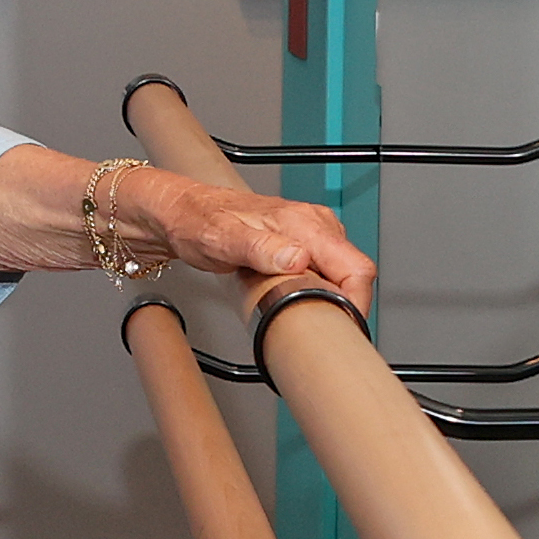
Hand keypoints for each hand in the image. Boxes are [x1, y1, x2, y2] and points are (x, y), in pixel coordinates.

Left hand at [146, 171, 377, 309]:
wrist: (181, 212)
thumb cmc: (198, 222)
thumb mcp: (224, 240)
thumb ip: (261, 249)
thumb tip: (298, 259)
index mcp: (304, 224)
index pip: (356, 268)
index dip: (356, 303)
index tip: (340, 326)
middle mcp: (314, 224)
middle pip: (355, 273)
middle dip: (344, 304)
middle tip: (315, 326)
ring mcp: (310, 233)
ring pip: (342, 273)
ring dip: (329, 298)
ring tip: (300, 311)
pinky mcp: (303, 242)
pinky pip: (326, 270)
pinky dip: (318, 289)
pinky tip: (294, 296)